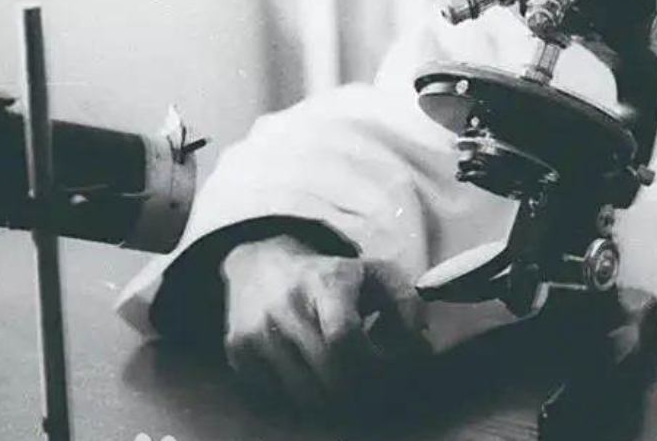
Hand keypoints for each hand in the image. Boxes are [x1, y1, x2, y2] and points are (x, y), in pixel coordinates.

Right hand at [219, 234, 428, 408]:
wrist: (262, 262)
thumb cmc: (332, 274)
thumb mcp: (377, 274)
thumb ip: (408, 306)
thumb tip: (420, 348)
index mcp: (324, 282)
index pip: (343, 338)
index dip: (372, 362)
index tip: (386, 362)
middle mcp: (284, 307)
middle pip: (327, 376)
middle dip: (359, 385)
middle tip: (370, 377)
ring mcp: (255, 332)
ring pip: (304, 394)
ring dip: (331, 393)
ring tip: (342, 371)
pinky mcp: (237, 353)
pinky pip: (278, 395)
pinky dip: (301, 391)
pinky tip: (311, 367)